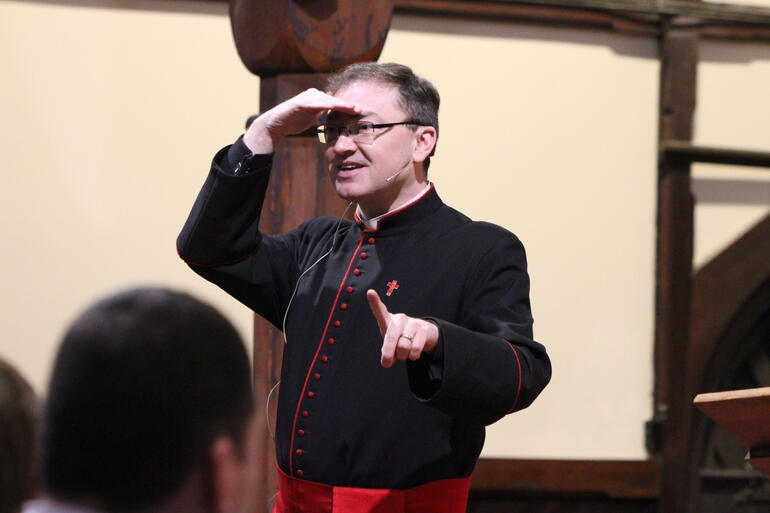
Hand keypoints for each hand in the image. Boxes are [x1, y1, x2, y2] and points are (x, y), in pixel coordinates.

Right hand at [243, 88, 359, 152]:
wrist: (276, 124)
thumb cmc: (294, 121)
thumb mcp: (313, 117)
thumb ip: (324, 114)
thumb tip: (337, 116)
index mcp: (318, 98)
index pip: (336, 102)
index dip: (348, 106)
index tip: (361, 111)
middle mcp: (313, 94)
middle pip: (334, 99)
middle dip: (347, 104)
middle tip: (361, 109)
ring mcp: (306, 98)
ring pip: (327, 100)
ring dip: (340, 104)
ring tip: (352, 108)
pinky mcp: (299, 103)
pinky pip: (314, 103)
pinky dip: (324, 105)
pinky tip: (333, 107)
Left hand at [366, 289, 438, 367]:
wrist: (423, 335)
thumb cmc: (401, 338)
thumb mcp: (390, 343)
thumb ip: (386, 352)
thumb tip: (387, 362)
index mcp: (388, 320)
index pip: (380, 310)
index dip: (375, 302)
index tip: (370, 292)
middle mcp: (400, 319)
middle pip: (391, 338)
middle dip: (388, 354)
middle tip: (387, 361)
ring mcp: (413, 323)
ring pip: (403, 346)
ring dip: (403, 355)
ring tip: (404, 352)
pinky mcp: (424, 330)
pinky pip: (415, 349)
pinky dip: (413, 356)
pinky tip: (413, 353)